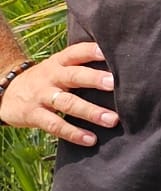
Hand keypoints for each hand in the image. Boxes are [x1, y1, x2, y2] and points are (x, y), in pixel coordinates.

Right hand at [0, 43, 119, 148]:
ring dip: (90, 112)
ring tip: (112, 120)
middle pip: (73, 76)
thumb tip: (120, 70)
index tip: (110, 53)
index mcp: (59, 62)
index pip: (76, 52)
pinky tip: (91, 139)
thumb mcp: (57, 68)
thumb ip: (80, 67)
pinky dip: (74, 133)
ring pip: (67, 103)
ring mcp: (42, 96)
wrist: (6, 92)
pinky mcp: (34, 115)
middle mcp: (51, 76)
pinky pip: (55, 125)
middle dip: (94, 79)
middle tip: (115, 84)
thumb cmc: (45, 80)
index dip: (92, 51)